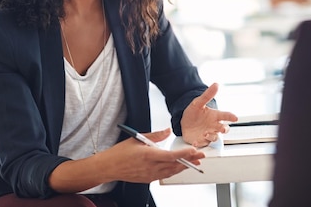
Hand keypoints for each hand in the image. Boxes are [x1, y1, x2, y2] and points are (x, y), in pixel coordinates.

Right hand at [49, 128, 203, 191]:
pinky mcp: (148, 179)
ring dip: (184, 166)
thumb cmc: (120, 153)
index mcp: (148, 156)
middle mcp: (151, 167)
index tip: (195, 150)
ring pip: (172, 172)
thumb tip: (168, 131)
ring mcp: (150, 175)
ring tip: (194, 162)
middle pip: (175, 165)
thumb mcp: (137, 138)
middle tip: (201, 156)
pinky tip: (179, 167)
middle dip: (190, 160)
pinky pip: (165, 175)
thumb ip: (155, 135)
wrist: (108, 167)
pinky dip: (174, 170)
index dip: (185, 153)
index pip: (171, 155)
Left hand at [181, 83, 238, 146]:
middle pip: (224, 129)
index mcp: (215, 116)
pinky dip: (199, 144)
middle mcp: (214, 126)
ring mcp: (209, 134)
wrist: (184, 122)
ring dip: (211, 136)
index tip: (235, 118)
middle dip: (224, 129)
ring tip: (205, 133)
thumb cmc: (194, 112)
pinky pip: (203, 144)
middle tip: (222, 128)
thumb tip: (216, 84)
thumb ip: (207, 95)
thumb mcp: (198, 103)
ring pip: (215, 137)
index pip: (225, 116)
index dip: (230, 116)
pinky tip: (195, 142)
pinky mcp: (201, 141)